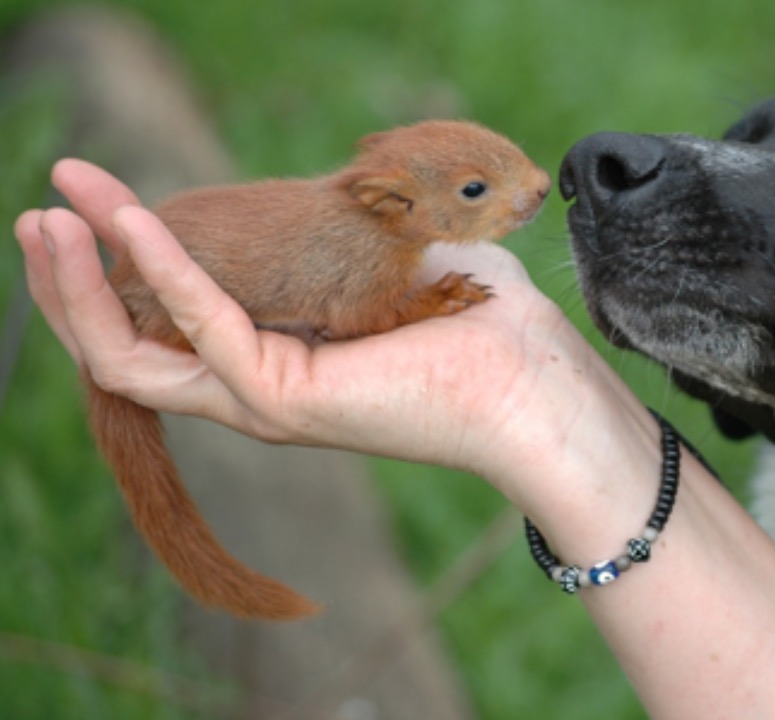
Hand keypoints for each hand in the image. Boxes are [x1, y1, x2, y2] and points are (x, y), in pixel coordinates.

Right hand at [13, 159, 651, 504]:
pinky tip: (129, 216)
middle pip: (125, 349)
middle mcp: (257, 387)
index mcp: (277, 358)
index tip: (93, 199)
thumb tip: (326, 190)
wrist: (539, 384)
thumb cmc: (485, 324)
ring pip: (131, 358)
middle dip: (70, 283)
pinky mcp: (286, 398)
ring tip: (47, 218)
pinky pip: (200, 329)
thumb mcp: (394, 260)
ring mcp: (265, 399)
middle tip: (41, 212)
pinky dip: (159, 269)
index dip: (120, 265)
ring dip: (79, 287)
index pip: (167, 322)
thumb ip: (339, 234)